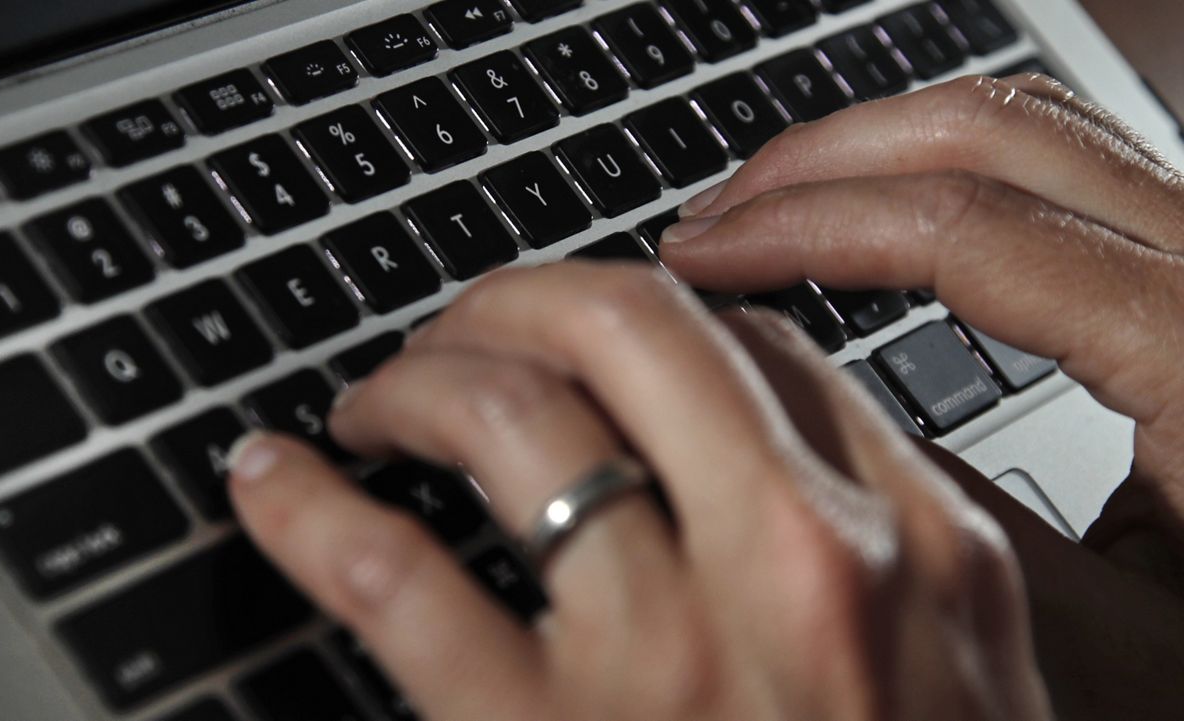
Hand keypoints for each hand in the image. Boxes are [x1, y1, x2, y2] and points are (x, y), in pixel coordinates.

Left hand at [229, 262, 1050, 720]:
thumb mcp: (961, 689)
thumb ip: (888, 560)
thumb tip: (765, 451)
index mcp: (918, 550)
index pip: (761, 350)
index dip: (654, 313)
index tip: (595, 332)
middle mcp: (802, 568)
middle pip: (631, 326)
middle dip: (519, 298)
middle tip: (465, 330)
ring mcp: (669, 653)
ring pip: (508, 414)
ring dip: (415, 379)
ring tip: (377, 404)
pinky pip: (394, 578)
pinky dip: (309, 512)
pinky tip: (274, 484)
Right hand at [660, 73, 1183, 717]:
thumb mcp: (1110, 636)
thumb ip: (954, 527)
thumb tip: (798, 417)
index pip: (969, 228)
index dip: (807, 223)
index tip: (704, 249)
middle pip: (997, 130)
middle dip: (825, 158)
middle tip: (714, 215)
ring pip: (1029, 128)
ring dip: (879, 151)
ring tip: (770, 208)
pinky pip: (1055, 171)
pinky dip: (938, 176)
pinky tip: (870, 226)